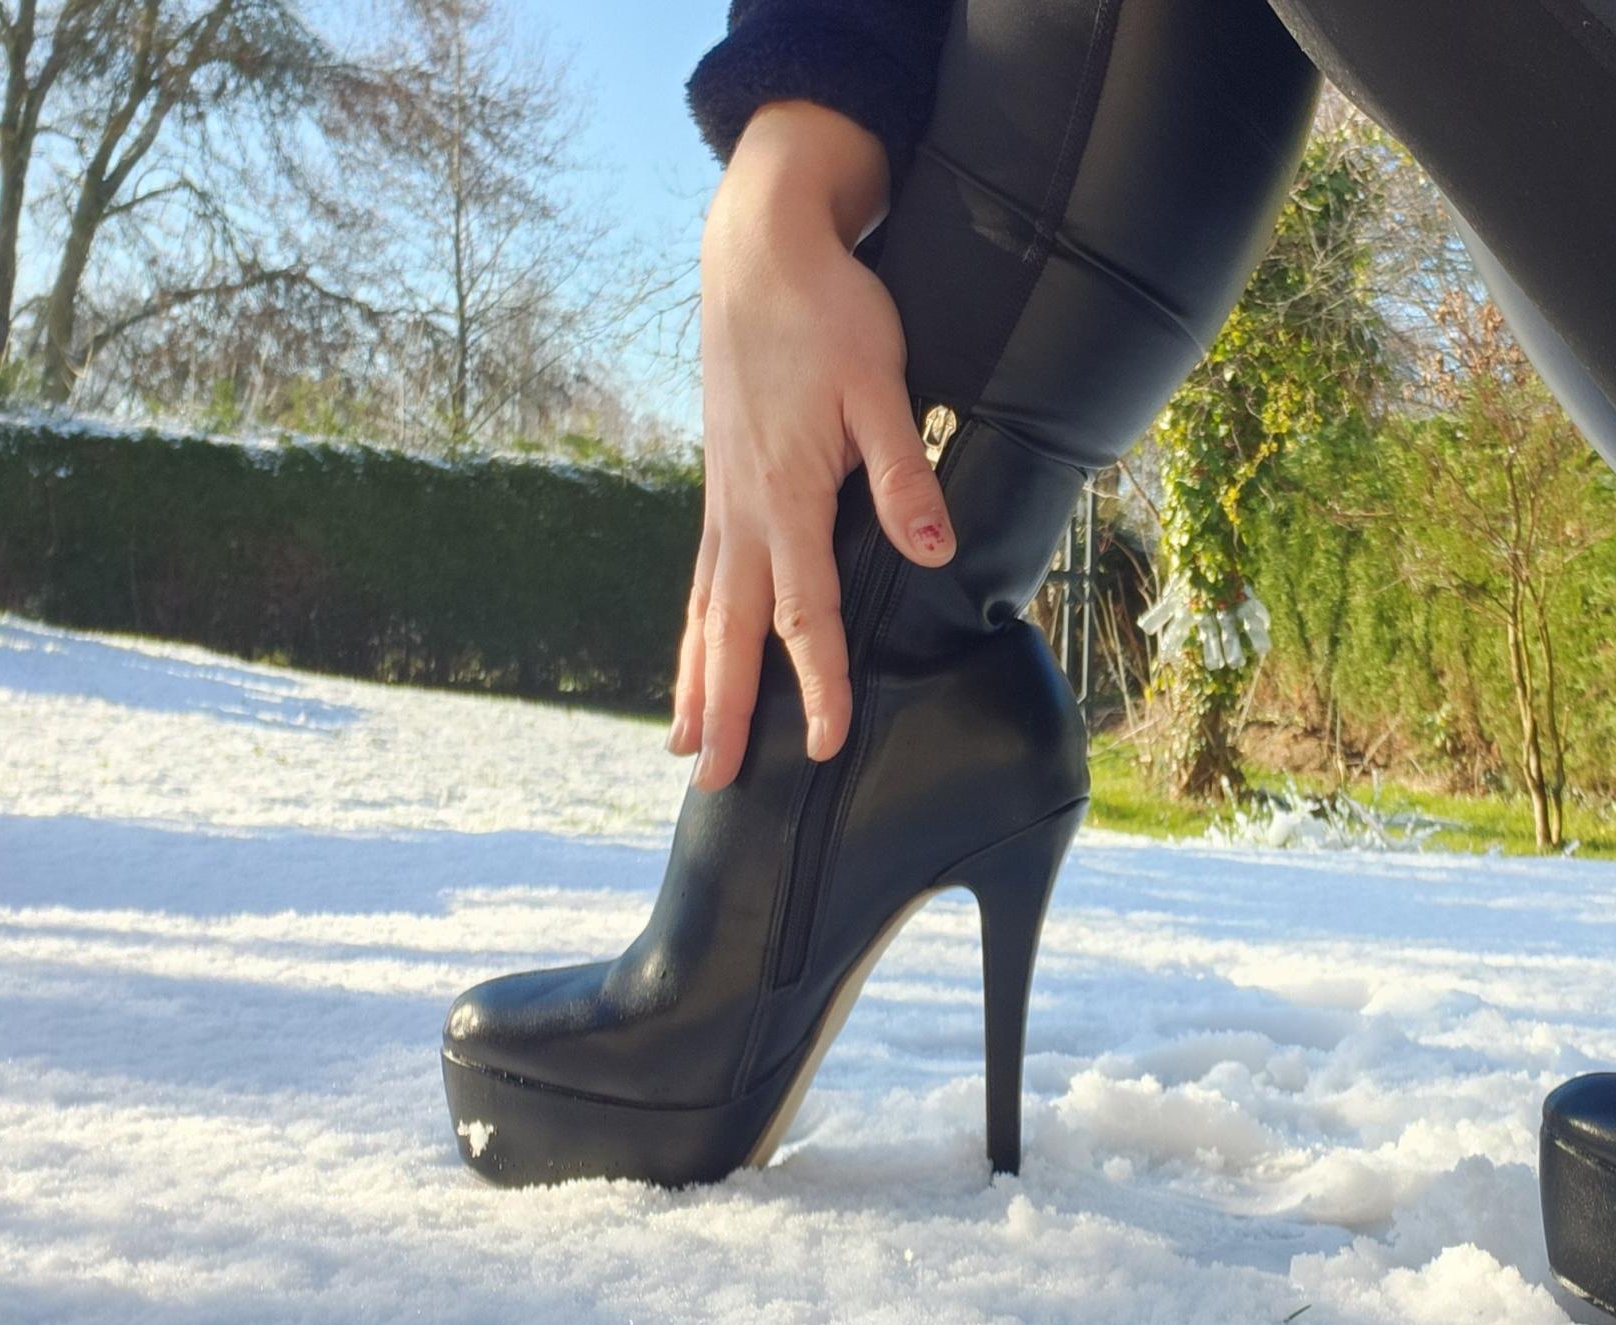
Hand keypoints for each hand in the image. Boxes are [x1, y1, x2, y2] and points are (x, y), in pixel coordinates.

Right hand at [677, 101, 954, 789]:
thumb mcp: (881, 386)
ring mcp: (722, 497)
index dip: (817, 683)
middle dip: (722, 711)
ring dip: (693, 680)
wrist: (761, 248)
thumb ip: (903, 475)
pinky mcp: (720, 483)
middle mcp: (742, 509)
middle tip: (709, 784)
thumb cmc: (829, 313)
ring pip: (702, 609)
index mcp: (785, 494)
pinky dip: (692, 627)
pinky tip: (694, 652)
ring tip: (682, 745)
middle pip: (728, 630)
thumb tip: (933, 557)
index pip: (803, 613)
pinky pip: (701, 575)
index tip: (823, 745)